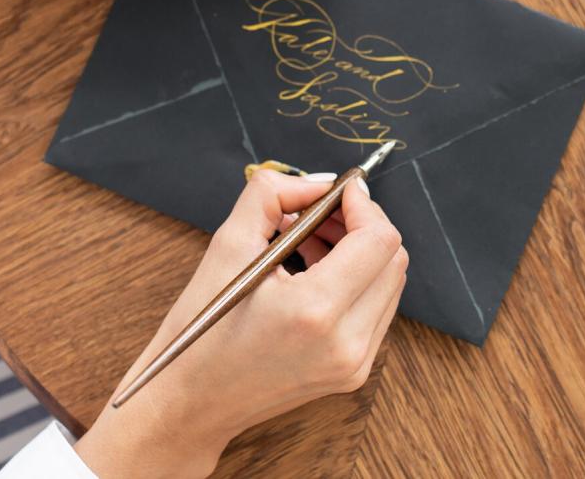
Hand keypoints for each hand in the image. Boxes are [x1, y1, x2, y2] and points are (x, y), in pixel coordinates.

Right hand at [74, 170, 406, 477]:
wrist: (191, 402)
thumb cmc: (201, 329)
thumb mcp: (227, 246)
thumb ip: (272, 195)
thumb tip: (316, 182)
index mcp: (315, 311)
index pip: (378, 240)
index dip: (363, 204)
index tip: (340, 190)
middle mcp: (346, 342)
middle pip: (393, 259)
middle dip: (364, 223)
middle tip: (324, 209)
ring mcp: (355, 362)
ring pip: (390, 283)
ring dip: (363, 250)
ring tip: (315, 237)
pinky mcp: (354, 371)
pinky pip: (378, 309)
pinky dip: (359, 280)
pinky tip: (318, 269)